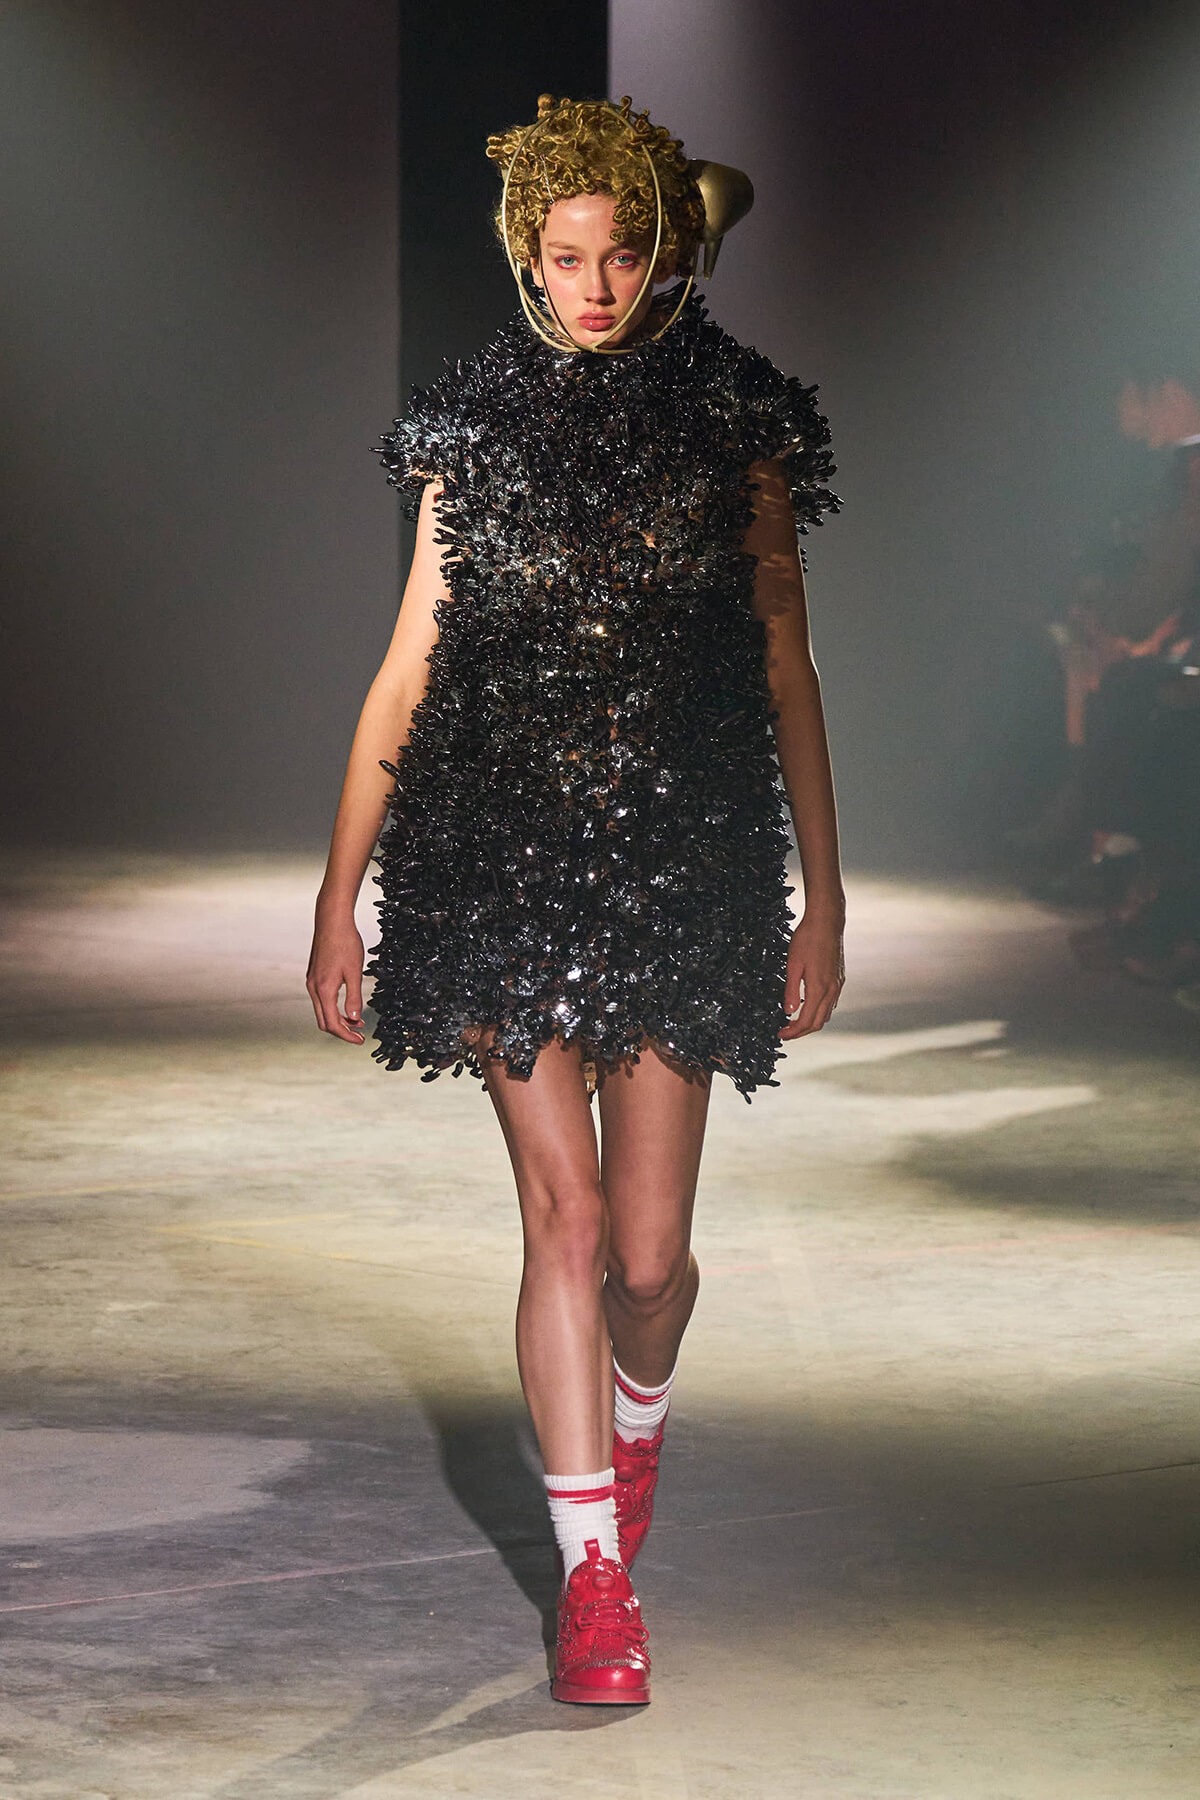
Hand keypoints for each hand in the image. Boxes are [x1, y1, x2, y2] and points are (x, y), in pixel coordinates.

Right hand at [306, 918, 366, 1043]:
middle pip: (324, 1022)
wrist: (332, 920)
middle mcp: (313, 988)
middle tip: (360, 1035)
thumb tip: (354, 1019)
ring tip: (357, 1021)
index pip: (332, 1024)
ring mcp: (311, 982)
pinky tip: (347, 1004)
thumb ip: (354, 996)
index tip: (361, 1040)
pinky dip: (333, 1008)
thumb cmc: (345, 943)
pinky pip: (321, 1000)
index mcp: (324, 989)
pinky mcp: (314, 975)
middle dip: (341, 1031)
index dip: (346, 1036)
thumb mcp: (355, 971)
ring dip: (338, 1019)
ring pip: (322, 1011)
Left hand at [781, 912, 844, 1038]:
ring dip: (810, 1023)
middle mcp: (832, 990)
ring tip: (794, 1022)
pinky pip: (831, 1003)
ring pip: (826, 1014)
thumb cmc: (807, 939)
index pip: (806, 1021)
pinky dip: (819, 1011)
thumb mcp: (793, 964)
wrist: (827, 921)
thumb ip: (791, 990)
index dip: (793, 1032)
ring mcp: (838, 984)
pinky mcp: (839, 978)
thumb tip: (789, 1012)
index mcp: (819, 988)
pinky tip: (808, 1006)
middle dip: (801, 1032)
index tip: (781, 1035)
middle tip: (786, 1032)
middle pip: (818, 1023)